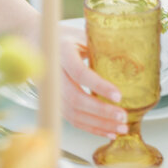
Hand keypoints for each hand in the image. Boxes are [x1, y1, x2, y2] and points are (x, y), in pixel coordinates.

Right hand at [59, 24, 128, 138]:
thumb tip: (130, 61)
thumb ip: (99, 48)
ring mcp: (53, 90)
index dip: (99, 86)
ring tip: (121, 128)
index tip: (119, 95)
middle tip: (123, 116)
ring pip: (74, 114)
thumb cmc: (63, 38)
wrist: (36, 42)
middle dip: (101, 111)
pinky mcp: (55, 102)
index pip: (79, 72)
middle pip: (76, 99)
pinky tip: (109, 132)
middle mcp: (54, 73)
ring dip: (99, 124)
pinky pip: (73, 120)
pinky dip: (91, 128)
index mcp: (62, 52)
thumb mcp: (81, 35)